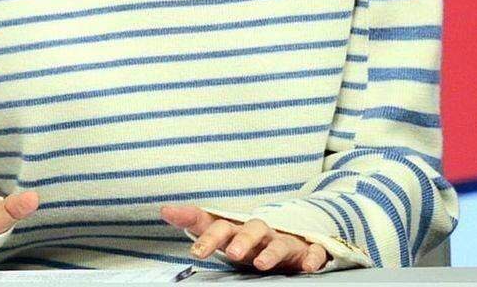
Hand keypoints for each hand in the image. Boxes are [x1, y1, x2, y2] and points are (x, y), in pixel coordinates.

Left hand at [160, 204, 329, 273]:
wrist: (292, 238)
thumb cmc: (251, 241)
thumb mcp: (224, 235)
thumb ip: (197, 225)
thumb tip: (164, 209)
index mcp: (236, 229)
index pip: (216, 223)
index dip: (201, 229)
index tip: (184, 237)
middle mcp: (259, 232)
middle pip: (248, 228)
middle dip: (239, 239)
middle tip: (230, 253)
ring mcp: (283, 240)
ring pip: (276, 241)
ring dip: (269, 250)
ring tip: (260, 263)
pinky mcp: (305, 250)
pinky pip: (312, 252)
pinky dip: (312, 257)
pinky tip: (309, 266)